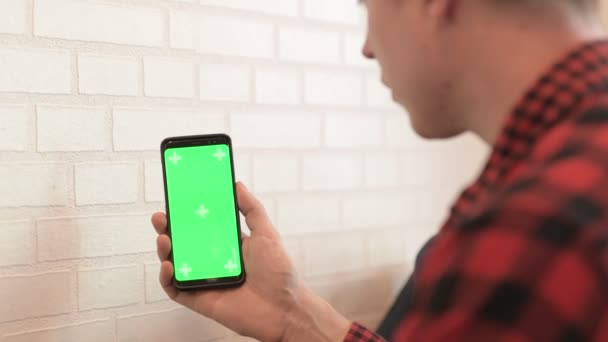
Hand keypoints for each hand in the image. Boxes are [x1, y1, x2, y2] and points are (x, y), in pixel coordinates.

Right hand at [151, 182, 350, 341]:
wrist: (284, 307)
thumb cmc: (279, 273)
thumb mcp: (265, 232)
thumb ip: (251, 208)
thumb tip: (237, 185)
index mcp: (227, 245)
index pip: (201, 227)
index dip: (186, 215)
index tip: (177, 200)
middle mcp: (213, 262)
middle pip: (183, 244)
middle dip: (168, 229)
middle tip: (162, 217)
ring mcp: (205, 280)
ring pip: (175, 264)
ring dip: (164, 250)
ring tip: (165, 238)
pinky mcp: (199, 300)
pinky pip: (175, 289)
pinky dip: (167, 278)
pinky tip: (169, 265)